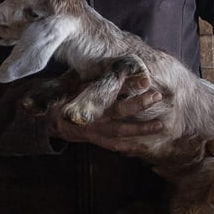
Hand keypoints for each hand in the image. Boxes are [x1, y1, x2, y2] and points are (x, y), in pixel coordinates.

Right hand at [48, 86, 164, 153]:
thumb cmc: (69, 96)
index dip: (129, 84)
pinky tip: (144, 146)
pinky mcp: (95, 140)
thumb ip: (100, 76)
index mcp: (89, 96)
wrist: (53, 118)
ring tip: (160, 125)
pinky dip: (129, 147)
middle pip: (119, 109)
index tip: (146, 79)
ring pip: (120, 130)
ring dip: (140, 129)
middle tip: (156, 96)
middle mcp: (93, 113)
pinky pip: (114, 145)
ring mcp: (94, 129)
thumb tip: (124, 65)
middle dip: (139, 104)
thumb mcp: (79, 82)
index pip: (112, 88)